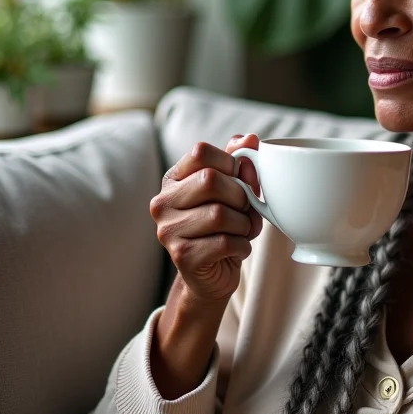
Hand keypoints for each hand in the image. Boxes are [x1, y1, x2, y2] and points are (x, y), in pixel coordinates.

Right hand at [149, 133, 262, 304]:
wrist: (213, 274)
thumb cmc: (224, 226)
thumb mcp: (233, 190)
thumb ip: (239, 162)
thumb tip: (250, 139)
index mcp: (174, 179)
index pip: (201, 151)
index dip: (230, 162)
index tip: (238, 178)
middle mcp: (163, 202)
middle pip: (211, 180)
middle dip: (240, 196)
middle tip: (245, 210)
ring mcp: (168, 230)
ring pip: (220, 214)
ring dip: (244, 225)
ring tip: (243, 231)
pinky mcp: (182, 256)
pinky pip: (225, 242)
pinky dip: (242, 245)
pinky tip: (238, 248)